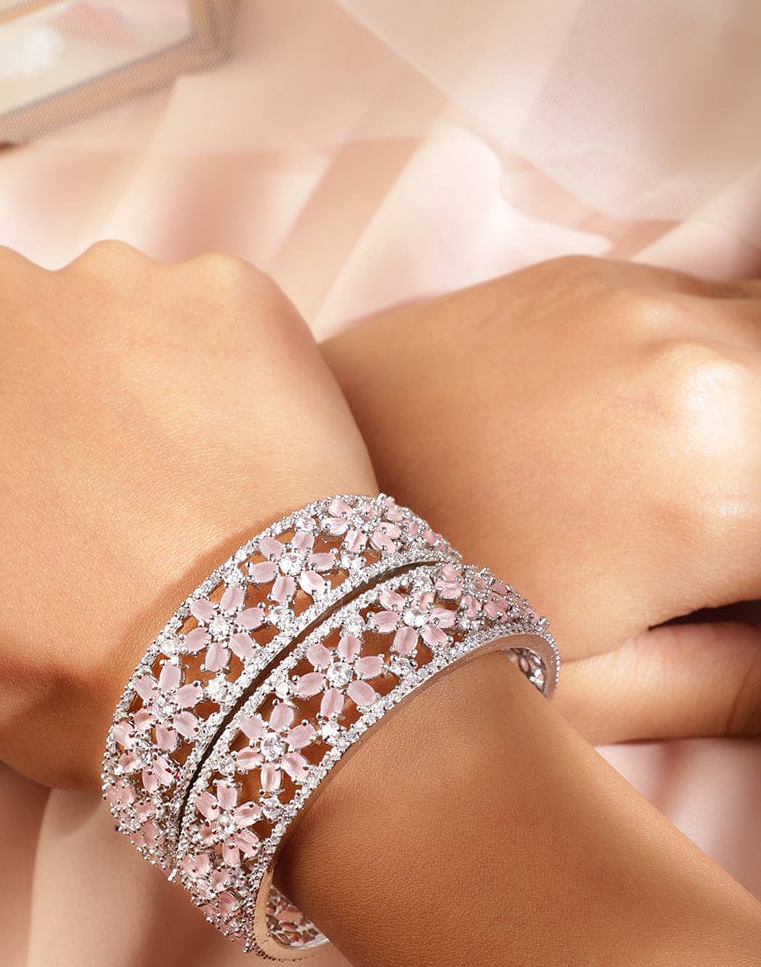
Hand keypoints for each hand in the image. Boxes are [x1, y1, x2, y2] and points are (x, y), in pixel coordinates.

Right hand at [0, 243, 375, 788]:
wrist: (241, 669)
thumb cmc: (48, 666)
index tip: (11, 541)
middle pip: (0, 347)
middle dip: (36, 415)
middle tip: (92, 523)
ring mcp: (117, 283)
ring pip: (103, 325)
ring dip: (126, 387)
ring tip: (167, 495)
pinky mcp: (228, 292)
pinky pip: (206, 321)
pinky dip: (216, 375)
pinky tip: (230, 457)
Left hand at [321, 256, 760, 740]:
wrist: (256, 511)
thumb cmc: (411, 620)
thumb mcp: (597, 692)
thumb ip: (746, 680)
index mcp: (719, 484)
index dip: (759, 591)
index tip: (725, 599)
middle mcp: (702, 361)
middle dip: (753, 510)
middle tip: (702, 566)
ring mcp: (641, 299)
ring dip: (745, 428)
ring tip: (668, 506)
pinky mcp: (588, 274)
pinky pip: (720, 302)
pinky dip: (729, 365)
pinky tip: (666, 438)